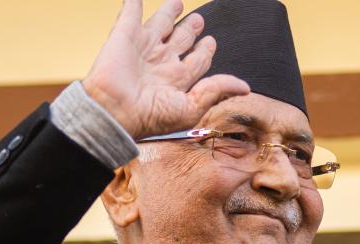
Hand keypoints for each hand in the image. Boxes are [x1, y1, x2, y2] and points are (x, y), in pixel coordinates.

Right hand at [83, 0, 250, 139]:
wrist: (115, 110)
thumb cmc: (150, 116)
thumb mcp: (192, 107)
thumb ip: (217, 90)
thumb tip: (244, 87)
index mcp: (176, 80)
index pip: (195, 62)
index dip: (205, 52)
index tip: (210, 43)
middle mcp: (160, 62)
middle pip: (180, 41)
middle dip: (190, 30)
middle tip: (199, 21)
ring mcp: (143, 47)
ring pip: (160, 24)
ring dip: (169, 13)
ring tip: (178, 3)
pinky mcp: (124, 34)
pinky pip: (131, 13)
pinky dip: (134, 2)